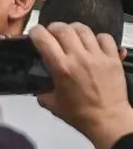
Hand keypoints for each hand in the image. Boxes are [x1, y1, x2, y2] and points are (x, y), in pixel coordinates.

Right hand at [31, 22, 132, 148]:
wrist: (108, 120)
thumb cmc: (80, 114)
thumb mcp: (53, 104)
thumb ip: (42, 93)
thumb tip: (38, 89)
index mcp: (61, 67)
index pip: (43, 38)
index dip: (35, 32)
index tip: (34, 34)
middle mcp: (78, 58)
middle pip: (62, 28)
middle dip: (54, 28)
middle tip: (52, 34)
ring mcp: (97, 56)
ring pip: (83, 30)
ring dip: (74, 30)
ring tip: (72, 36)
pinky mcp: (113, 59)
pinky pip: (105, 38)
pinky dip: (98, 38)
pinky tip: (94, 44)